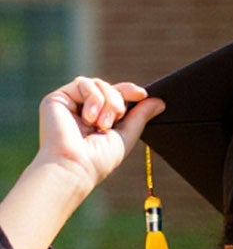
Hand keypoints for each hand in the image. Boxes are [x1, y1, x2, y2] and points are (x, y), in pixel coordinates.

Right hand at [34, 78, 158, 196]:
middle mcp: (83, 110)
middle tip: (115, 120)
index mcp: (98, 118)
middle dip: (118, 100)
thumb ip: (140, 117)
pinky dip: (93, 98)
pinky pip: (83, 83)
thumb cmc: (99, 159)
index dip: (128, 91)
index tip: (142, 94)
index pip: (115, 96)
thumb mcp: (126, 136)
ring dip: (107, 101)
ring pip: (97, 83)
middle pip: (108, 87)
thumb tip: (159, 101)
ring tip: (102, 124)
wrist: (75, 165)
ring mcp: (70, 103)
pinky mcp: (57, 98)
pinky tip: (89, 118)